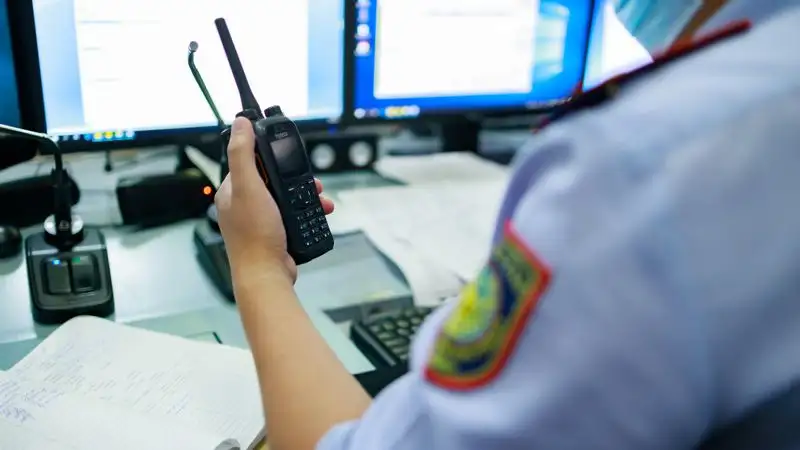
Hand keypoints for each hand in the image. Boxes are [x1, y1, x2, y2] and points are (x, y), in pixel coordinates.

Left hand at [215, 117, 334, 283]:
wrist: (267, 275)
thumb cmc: (255, 235)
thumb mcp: (249, 187)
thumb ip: (243, 153)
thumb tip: (240, 124)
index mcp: (232, 192)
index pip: (248, 161)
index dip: (269, 156)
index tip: (286, 154)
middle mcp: (243, 206)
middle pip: (272, 179)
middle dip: (295, 178)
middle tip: (310, 180)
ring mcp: (260, 221)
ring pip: (287, 198)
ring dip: (306, 195)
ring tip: (320, 197)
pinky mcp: (276, 234)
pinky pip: (295, 215)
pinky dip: (309, 212)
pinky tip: (318, 213)